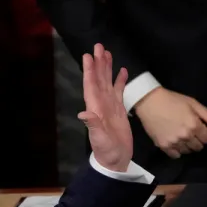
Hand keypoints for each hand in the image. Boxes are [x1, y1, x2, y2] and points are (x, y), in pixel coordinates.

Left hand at [79, 43, 132, 171]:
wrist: (115, 160)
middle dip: (98, 63)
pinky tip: (122, 70)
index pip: (91, 85)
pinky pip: (119, 91)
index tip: (88, 56)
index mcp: (95, 108)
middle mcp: (101, 104)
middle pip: (99, 80)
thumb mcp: (99, 138)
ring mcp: (110, 106)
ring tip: (107, 53)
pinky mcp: (119, 110)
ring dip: (107, 68)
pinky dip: (120, 81)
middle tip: (98, 46)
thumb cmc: (106, 151)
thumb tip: (83, 113)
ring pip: (108, 82)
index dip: (89, 71)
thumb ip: (93, 125)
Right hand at [134, 87, 206, 158]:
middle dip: (198, 141)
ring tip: (183, 139)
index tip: (202, 131)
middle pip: (198, 147)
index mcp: (194, 125)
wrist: (150, 103)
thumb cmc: (172, 100)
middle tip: (192, 135)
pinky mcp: (163, 145)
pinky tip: (176, 145)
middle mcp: (185, 136)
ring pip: (187, 151)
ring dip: (187, 146)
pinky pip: (174, 155)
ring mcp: (174, 142)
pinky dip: (177, 152)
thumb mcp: (192, 103)